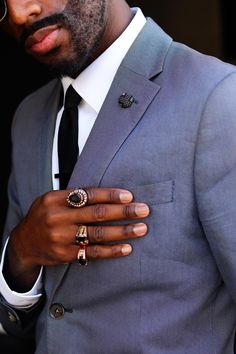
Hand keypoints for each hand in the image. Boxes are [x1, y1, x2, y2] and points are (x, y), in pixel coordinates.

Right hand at [4, 187, 148, 290]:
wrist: (23, 243)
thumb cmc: (44, 217)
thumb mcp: (51, 200)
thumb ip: (74, 197)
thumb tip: (109, 194)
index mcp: (55, 199)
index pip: (88, 195)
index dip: (110, 195)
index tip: (129, 196)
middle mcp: (57, 218)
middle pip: (97, 214)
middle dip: (123, 212)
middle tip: (143, 210)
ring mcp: (61, 238)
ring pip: (97, 234)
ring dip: (122, 231)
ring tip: (141, 229)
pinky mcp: (65, 255)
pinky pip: (92, 253)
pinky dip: (111, 251)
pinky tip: (126, 248)